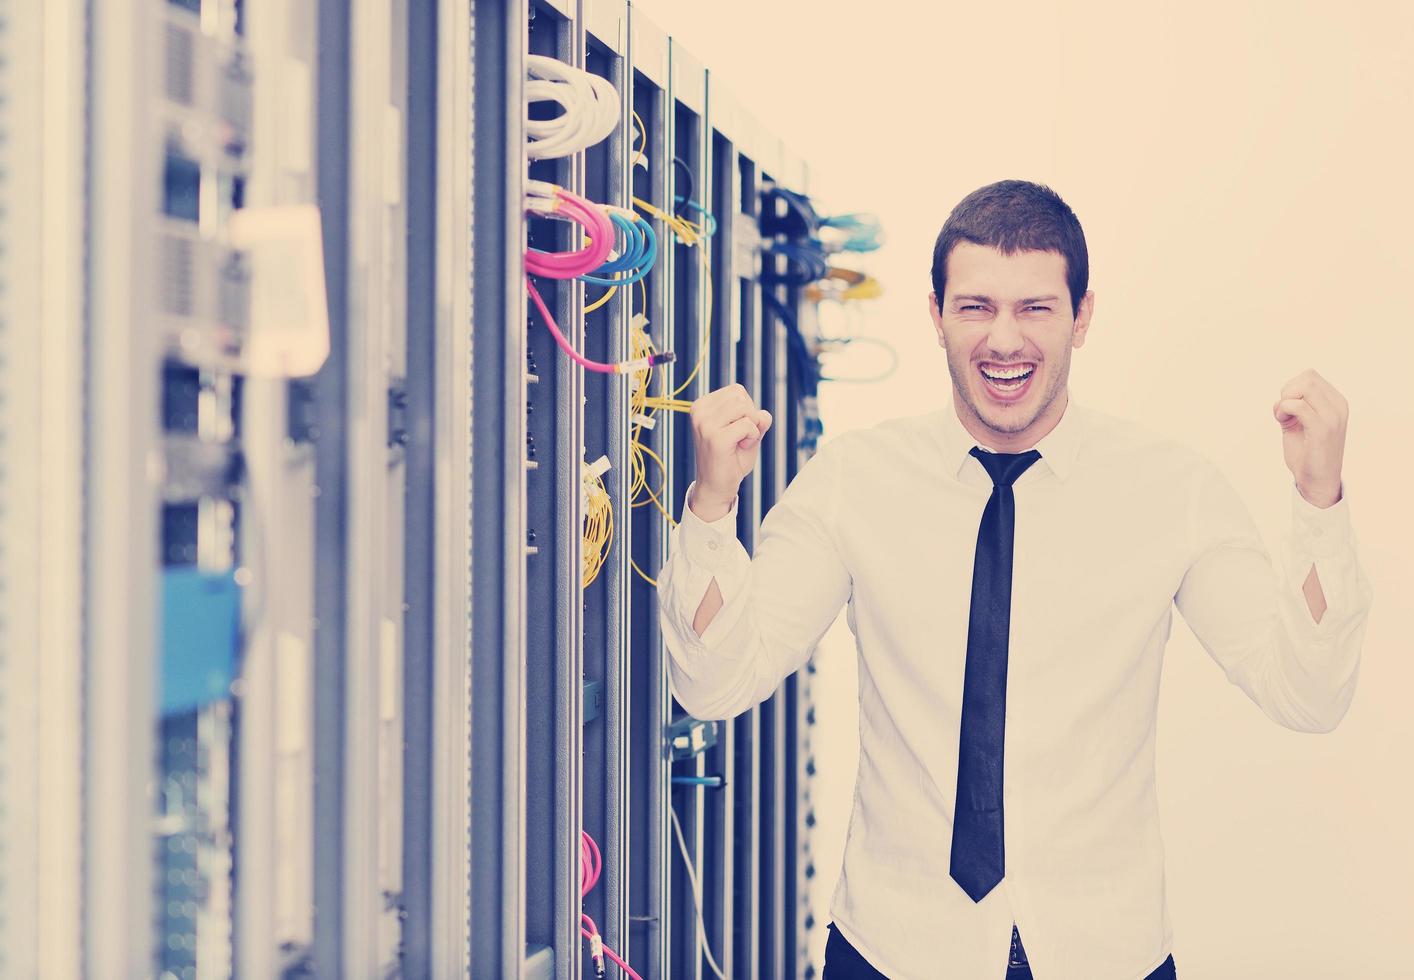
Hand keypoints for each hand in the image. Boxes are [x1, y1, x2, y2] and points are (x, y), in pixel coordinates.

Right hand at [689, 383, 772, 517]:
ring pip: (745, 408)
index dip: (746, 409)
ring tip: (739, 442)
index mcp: (701, 406)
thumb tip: (763, 415)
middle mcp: (699, 412)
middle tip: (739, 437)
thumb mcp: (745, 431)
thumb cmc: (731, 459)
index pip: (737, 390)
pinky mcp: (716, 438)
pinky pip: (749, 425)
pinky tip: (740, 448)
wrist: (716, 487)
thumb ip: (756, 417)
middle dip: (750, 416)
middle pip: (741, 396)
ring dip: (752, 427)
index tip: (735, 429)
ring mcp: (705, 424)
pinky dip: (753, 437)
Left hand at [1272, 368, 1347, 507]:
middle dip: (1287, 392)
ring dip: (1285, 400)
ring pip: (1305, 386)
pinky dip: (1284, 410)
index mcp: (1336, 403)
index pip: (1310, 376)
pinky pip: (1299, 406)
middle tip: (1284, 412)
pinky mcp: (1323, 429)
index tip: (1287, 408)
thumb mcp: (1299, 424)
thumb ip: (1293, 406)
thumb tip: (1282, 397)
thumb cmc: (1307, 454)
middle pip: (1307, 377)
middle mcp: (1338, 406)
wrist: (1317, 481)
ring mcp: (1333, 417)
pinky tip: (1283, 422)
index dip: (1291, 388)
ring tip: (1284, 417)